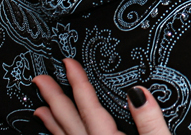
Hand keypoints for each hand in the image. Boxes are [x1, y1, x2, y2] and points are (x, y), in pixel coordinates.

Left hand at [33, 58, 170, 134]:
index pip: (90, 107)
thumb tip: (138, 92)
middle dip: (55, 98)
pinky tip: (57, 134)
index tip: (67, 63)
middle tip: (40, 79)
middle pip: (70, 121)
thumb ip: (150, 121)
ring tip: (39, 108)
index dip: (78, 83)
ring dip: (52, 121)